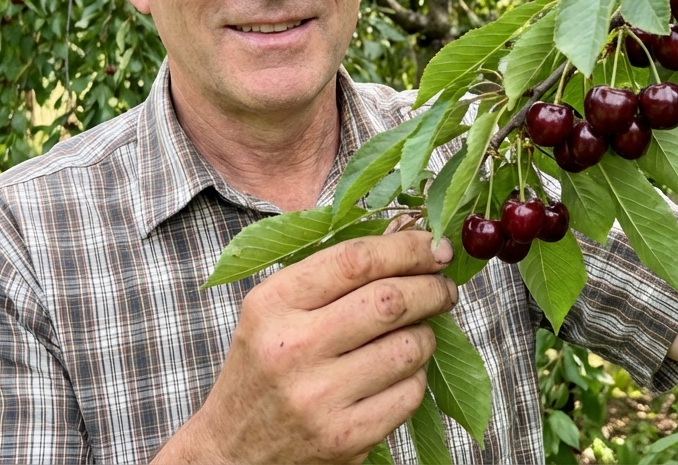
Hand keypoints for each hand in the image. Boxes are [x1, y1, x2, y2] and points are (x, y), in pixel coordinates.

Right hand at [153, 231, 458, 463]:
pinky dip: (416, 377)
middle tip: (444, 287)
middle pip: (390, 300)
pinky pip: (410, 393)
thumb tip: (409, 234)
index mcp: (273, 304)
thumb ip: (335, 273)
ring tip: (417, 332)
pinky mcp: (346, 438)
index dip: (407, 247)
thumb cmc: (265, 367)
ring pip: (409, 348)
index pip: (355, 260)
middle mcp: (292, 349)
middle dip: (432, 287)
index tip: (435, 246)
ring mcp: (320, 398)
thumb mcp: (276, 310)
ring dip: (427, 335)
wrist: (234, 449)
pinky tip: (398, 373)